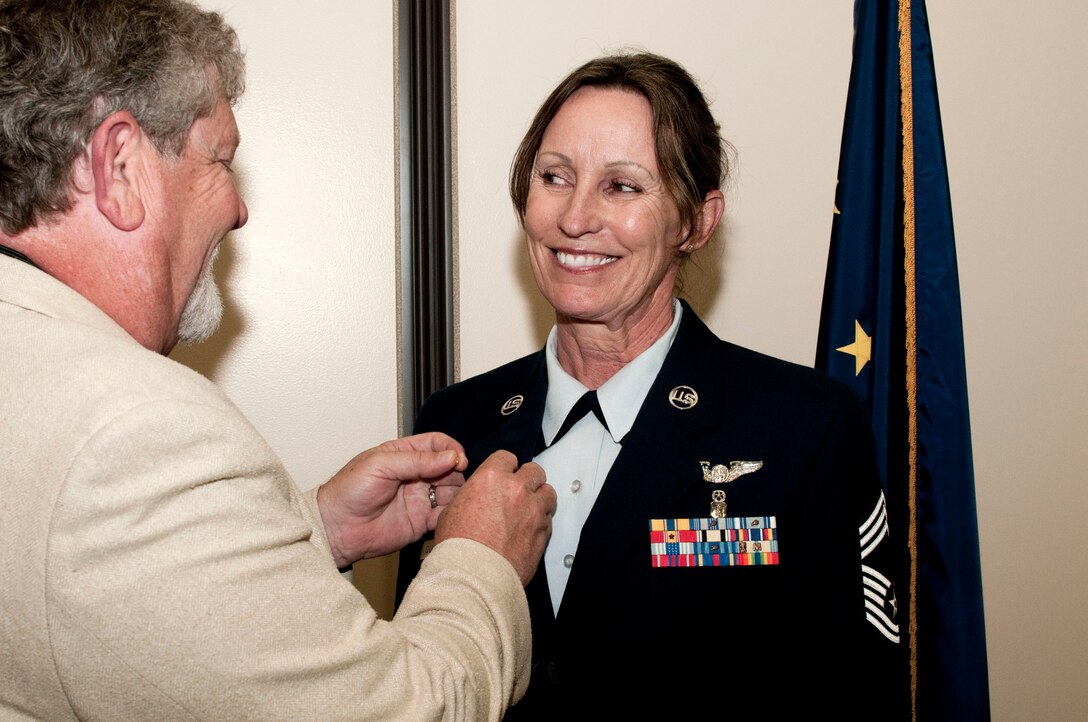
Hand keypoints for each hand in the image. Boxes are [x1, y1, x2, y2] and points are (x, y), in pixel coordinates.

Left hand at [316, 432, 468, 567]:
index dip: (451, 448)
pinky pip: (444, 516)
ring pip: (451, 491)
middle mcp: (415, 475)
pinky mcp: (421, 522)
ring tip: (457, 496)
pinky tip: (450, 511)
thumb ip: (417, 460)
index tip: (458, 459)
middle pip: (448, 467)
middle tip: (457, 478)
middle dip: (457, 471)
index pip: (437, 444)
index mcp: (404, 455)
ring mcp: (420, 499)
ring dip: (458, 492)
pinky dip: (452, 513)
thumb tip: (450, 456)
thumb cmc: (349, 491)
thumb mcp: (381, 464)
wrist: (337, 528)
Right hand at [435, 450, 555, 584]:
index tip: (504, 475)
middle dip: (527, 480)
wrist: (473, 576)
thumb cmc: (459, 547)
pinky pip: (548, 520)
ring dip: (539, 499)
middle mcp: (517, 489)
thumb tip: (476, 496)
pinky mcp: (543, 532)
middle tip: (519, 491)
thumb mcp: (452, 510)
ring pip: (548, 493)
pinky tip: (528, 531)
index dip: (505, 467)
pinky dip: (541, 523)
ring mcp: (534, 510)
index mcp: (491, 478)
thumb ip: (471, 495)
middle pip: (534, 471)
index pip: (507, 457)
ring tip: (528, 511)